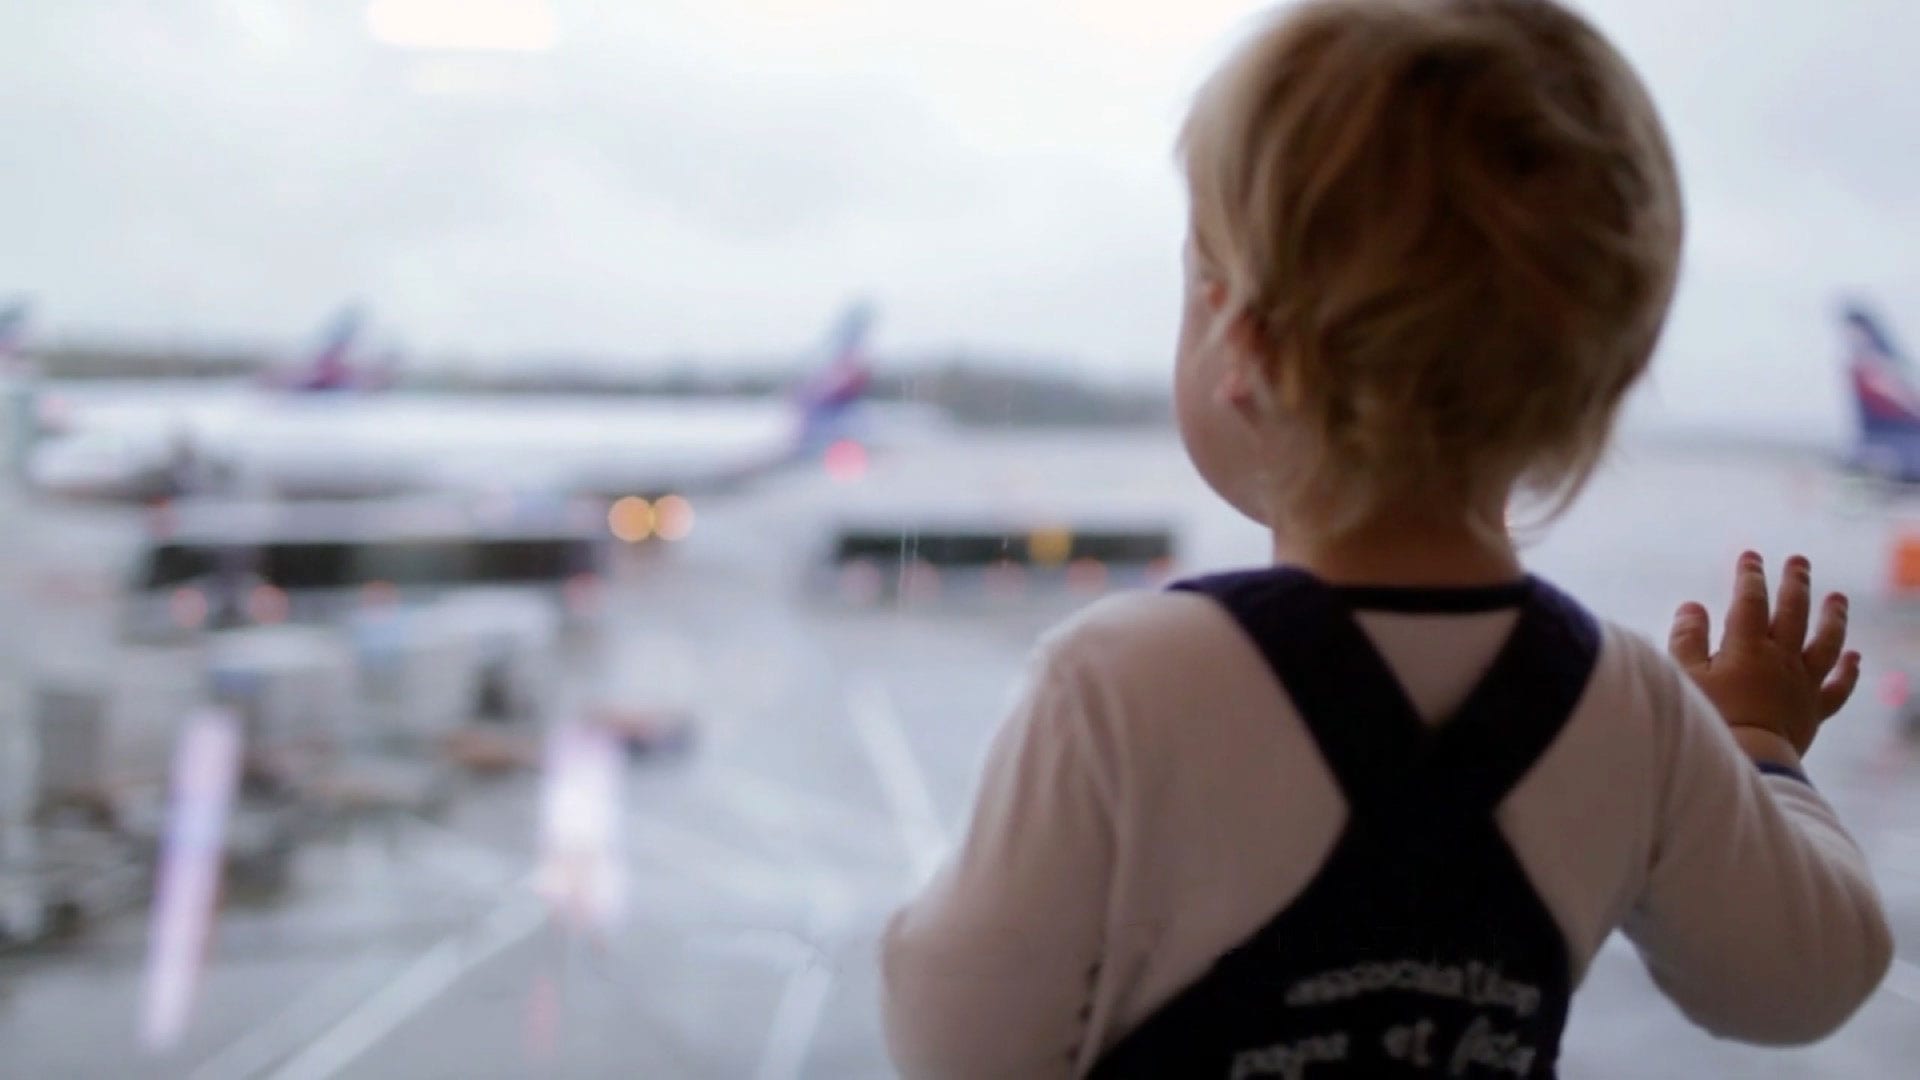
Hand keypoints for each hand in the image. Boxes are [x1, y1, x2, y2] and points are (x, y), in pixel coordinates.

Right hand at [1668, 552, 1861, 756]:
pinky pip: (1837, 688)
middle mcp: (1781, 659)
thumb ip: (1687, 637)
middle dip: (1796, 583)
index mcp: (1747, 647)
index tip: (1751, 556)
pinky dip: (1848, 671)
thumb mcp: (1684, 674)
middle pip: (1794, 612)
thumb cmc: (1707, 718)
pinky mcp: (1812, 711)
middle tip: (1800, 561)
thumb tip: (1693, 605)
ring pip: (1825, 644)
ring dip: (1833, 618)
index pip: (1751, 600)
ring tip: (1838, 598)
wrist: (1746, 762)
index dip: (1751, 576)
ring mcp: (1801, 684)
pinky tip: (1854, 657)